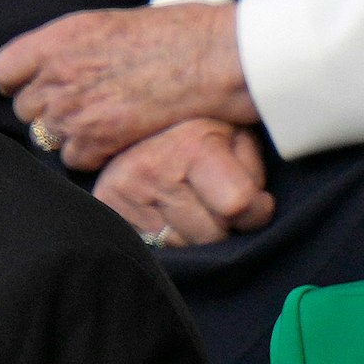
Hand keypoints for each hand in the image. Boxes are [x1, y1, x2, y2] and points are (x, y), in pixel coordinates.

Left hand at [0, 3, 256, 170]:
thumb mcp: (119, 24)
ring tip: (108, 133)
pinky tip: (121, 148)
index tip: (45, 91)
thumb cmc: (186, 36)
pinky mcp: (98, 138)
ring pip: (48, 137)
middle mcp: (59, 71)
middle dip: (54, 114)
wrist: (217, 58)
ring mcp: (75, 107)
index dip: (25, 84)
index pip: (8, 70)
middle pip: (28, 109)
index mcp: (61, 38)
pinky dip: (95, 158)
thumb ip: (85, 46)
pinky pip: (75, 159)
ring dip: (73, 139)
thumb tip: (80, 64)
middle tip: (90, 116)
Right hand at [93, 119, 273, 246]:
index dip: (254, 211)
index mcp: (191, 144)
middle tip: (214, 200)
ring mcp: (122, 189)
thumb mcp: (239, 137)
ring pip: (183, 247)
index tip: (254, 201)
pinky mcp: (106, 206)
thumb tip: (258, 207)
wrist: (136, 115)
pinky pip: (154, 248)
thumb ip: (253, 171)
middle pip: (211, 235)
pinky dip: (168, 238)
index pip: (237, 205)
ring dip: (194, 236)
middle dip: (222, 226)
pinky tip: (167, 213)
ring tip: (189, 203)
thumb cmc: (204, 132)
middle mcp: (150, 167)